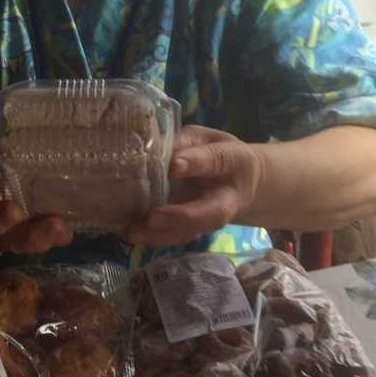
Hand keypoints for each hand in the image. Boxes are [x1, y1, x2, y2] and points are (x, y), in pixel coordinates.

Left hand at [123, 125, 264, 245]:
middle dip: (182, 217)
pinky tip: (133, 235)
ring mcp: (214, 217)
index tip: (173, 165)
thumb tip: (156, 148)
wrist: (242, 180)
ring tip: (133, 233)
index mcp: (232, 161)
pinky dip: (157, 239)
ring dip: (163, 235)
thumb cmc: (216, 151)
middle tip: (152, 218)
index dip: (195, 163)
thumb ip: (184, 142)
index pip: (214, 161)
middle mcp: (227, 196)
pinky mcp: (198, 228)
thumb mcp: (204, 137)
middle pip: (212, 212)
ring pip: (193, 231)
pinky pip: (180, 236)